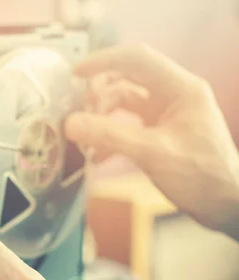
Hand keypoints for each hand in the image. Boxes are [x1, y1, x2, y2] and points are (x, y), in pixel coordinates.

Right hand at [65, 43, 238, 239]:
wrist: (226, 207)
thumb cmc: (202, 177)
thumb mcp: (153, 153)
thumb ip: (110, 136)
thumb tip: (71, 123)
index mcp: (181, 89)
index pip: (137, 59)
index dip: (104, 61)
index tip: (76, 74)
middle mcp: (174, 96)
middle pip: (127, 80)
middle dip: (101, 96)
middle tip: (82, 115)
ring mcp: (167, 115)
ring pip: (124, 104)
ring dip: (103, 118)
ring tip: (88, 138)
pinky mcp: (160, 134)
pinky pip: (127, 126)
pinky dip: (110, 137)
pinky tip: (99, 156)